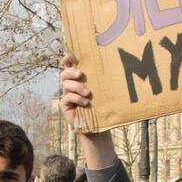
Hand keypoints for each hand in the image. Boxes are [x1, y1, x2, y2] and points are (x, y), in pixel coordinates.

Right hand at [59, 54, 115, 168]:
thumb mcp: (102, 92)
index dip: (68, 60)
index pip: (70, 66)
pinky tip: (85, 103)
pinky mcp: (65, 105)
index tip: (69, 56)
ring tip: (88, 93)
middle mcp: (71, 85)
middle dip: (71, 72)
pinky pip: (67, 97)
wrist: (96, 125)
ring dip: (77, 87)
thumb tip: (116, 64)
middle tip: (81, 74)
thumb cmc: (101, 106)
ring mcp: (66, 95)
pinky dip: (77, 98)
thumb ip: (102, 80)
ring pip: (66, 85)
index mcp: (79, 79)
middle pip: (65, 74)